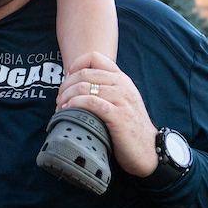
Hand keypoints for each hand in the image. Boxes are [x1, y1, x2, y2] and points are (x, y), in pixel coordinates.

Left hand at [56, 52, 158, 178]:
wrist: (148, 150)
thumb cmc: (128, 128)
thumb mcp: (120, 101)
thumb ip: (105, 89)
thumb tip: (75, 85)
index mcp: (121, 78)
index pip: (95, 57)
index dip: (76, 65)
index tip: (67, 80)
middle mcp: (122, 85)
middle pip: (84, 73)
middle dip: (66, 85)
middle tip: (59, 98)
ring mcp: (121, 99)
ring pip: (84, 87)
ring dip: (66, 96)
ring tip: (60, 107)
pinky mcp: (118, 115)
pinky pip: (90, 102)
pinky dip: (74, 104)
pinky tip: (67, 111)